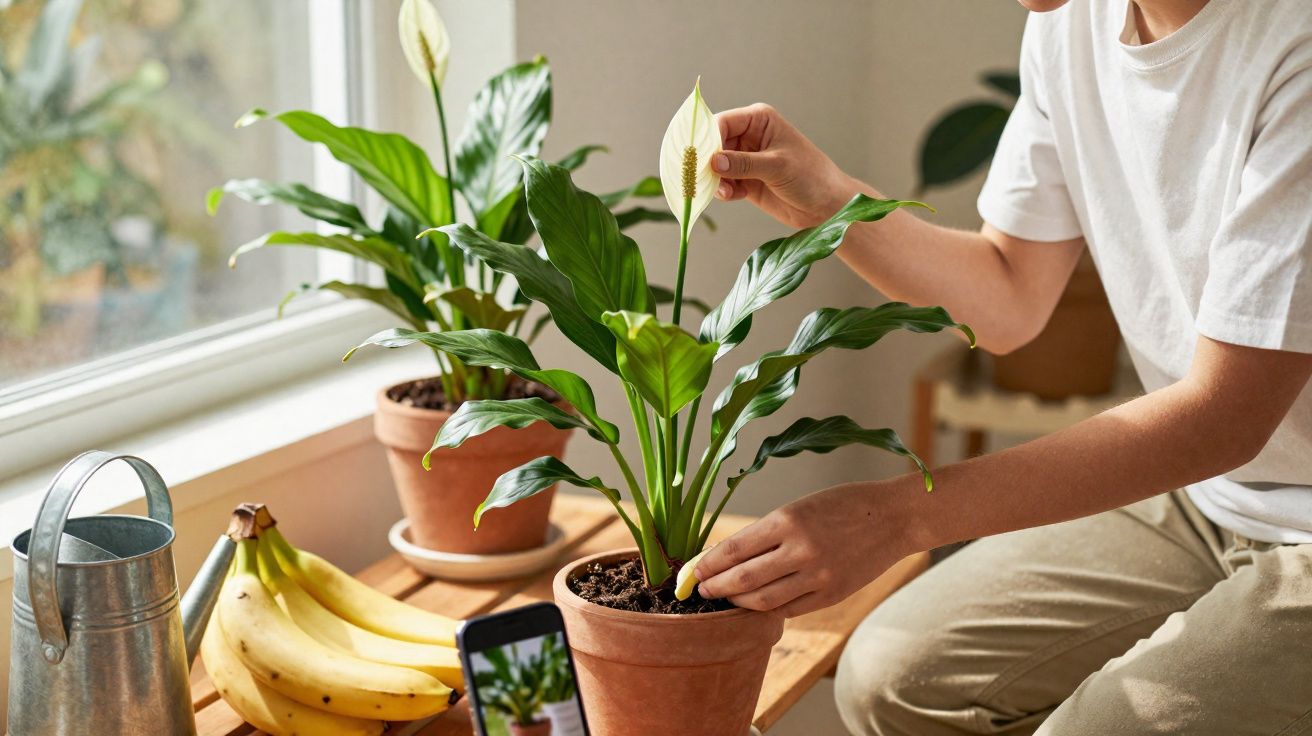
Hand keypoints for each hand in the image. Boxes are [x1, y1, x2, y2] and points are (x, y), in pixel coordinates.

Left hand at [694, 481, 912, 616]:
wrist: (894, 517)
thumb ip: (769, 533)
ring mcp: (818, 575)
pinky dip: (768, 609)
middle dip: (715, 586)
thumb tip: (729, 557)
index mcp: (788, 519)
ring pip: (764, 600)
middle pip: (743, 579)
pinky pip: (790, 609)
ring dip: (738, 602)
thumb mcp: (800, 507)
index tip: (691, 571)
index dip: (707, 564)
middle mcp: (801, 549)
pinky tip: (756, 605)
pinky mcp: (832, 594)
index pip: (734, 549)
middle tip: (700, 590)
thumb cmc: (843, 504)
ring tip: (725, 598)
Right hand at [713, 103, 859, 228]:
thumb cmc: (810, 176)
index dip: (708, 139)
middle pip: (714, 145)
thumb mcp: (776, 166)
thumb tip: (714, 162)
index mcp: (759, 120)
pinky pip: (723, 182)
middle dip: (708, 162)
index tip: (700, 159)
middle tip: (705, 179)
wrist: (825, 206)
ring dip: (716, 179)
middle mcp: (749, 136)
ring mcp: (746, 159)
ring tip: (727, 191)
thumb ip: (744, 163)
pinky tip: (736, 195)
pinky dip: (724, 190)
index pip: (722, 123)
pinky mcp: (745, 180)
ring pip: (715, 166)